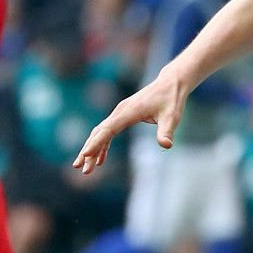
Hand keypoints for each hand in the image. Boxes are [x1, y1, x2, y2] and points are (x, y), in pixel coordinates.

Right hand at [73, 69, 188, 173]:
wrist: (170, 84)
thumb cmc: (171, 99)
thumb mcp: (172, 116)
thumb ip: (166, 131)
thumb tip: (166, 145)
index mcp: (129, 111)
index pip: (108, 129)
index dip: (96, 143)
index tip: (86, 155)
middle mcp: (120, 111)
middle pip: (99, 132)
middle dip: (89, 150)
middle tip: (81, 168)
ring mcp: (120, 113)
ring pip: (101, 132)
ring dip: (93, 149)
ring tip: (86, 168)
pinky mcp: (123, 115)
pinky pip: (108, 132)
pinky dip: (102, 145)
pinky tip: (100, 160)